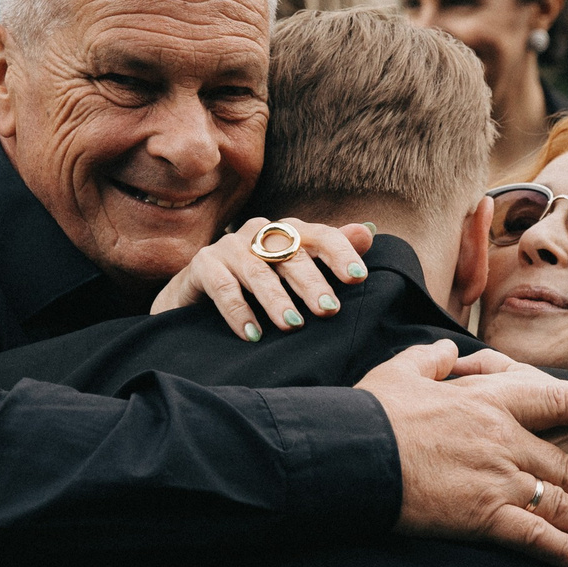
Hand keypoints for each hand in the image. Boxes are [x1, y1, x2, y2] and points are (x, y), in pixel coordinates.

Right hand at [150, 218, 374, 339]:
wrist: (198, 293)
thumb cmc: (257, 282)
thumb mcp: (294, 270)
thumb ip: (330, 252)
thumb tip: (369, 233)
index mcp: (288, 232)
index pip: (320, 235)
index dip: (340, 252)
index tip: (358, 278)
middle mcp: (260, 232)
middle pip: (290, 253)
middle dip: (311, 282)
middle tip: (329, 309)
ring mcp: (230, 246)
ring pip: (258, 271)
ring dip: (276, 299)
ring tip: (292, 325)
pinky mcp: (204, 264)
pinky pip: (224, 287)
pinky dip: (239, 312)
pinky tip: (253, 334)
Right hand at [357, 340, 567, 566]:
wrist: (352, 454)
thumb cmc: (373, 412)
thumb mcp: (403, 371)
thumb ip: (434, 359)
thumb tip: (448, 351)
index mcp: (491, 400)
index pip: (559, 401)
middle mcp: (505, 439)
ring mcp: (498, 479)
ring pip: (561, 501)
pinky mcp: (483, 516)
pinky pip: (535, 535)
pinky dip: (563, 549)